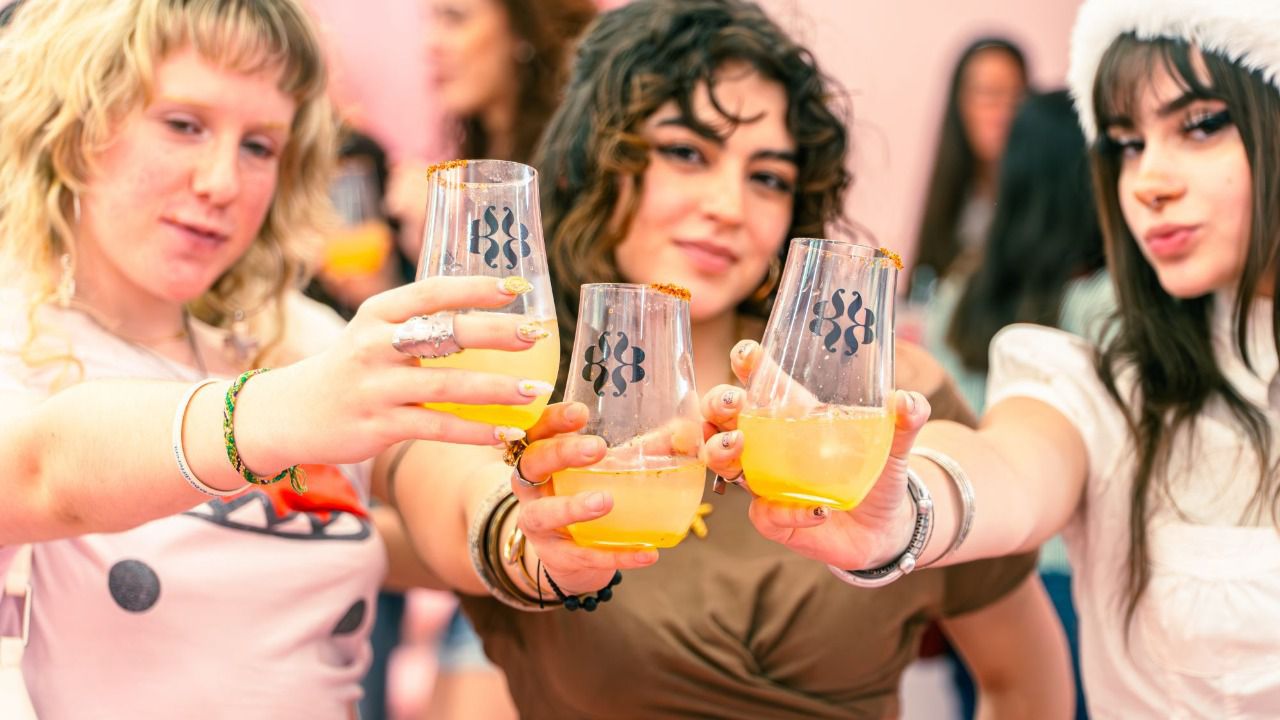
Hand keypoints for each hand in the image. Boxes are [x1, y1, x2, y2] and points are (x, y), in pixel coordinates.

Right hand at [237, 276, 550, 471]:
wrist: (290, 413)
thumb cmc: (352, 367)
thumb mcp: (374, 331)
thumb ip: (419, 320)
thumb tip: (489, 308)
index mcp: (378, 312)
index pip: (433, 292)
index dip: (476, 287)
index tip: (517, 287)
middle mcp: (375, 345)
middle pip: (445, 334)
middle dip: (496, 333)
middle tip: (536, 334)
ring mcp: (376, 388)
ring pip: (447, 387)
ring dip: (497, 390)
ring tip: (536, 391)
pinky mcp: (379, 426)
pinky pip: (438, 429)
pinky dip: (476, 430)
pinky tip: (508, 432)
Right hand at [511, 403, 658, 594]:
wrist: (570, 555)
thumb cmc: (586, 495)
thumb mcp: (602, 470)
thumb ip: (636, 450)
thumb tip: (684, 432)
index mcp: (541, 456)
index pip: (538, 429)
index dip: (553, 419)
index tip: (581, 412)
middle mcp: (531, 487)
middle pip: (533, 463)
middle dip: (562, 453)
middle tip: (598, 448)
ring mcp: (538, 524)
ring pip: (544, 514)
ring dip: (573, 507)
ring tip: (605, 501)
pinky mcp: (556, 557)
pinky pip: (583, 556)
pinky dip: (616, 555)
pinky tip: (647, 552)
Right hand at [702, 339, 931, 569]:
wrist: (883, 526)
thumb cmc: (877, 473)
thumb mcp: (895, 443)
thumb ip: (906, 420)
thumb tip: (907, 401)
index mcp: (793, 415)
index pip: (760, 380)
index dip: (747, 364)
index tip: (748, 355)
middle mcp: (768, 445)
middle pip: (723, 416)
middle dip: (715, 405)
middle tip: (731, 403)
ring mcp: (765, 480)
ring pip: (721, 460)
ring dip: (721, 450)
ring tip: (739, 446)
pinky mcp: (773, 517)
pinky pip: (764, 513)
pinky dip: (785, 511)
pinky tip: (816, 510)